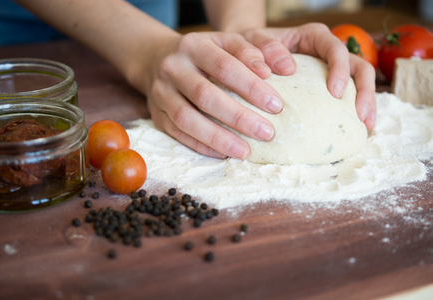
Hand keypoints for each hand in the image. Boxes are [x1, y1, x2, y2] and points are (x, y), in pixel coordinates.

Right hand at [145, 31, 284, 158]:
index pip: (224, 66)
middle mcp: (172, 68)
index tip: (276, 105)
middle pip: (205, 95)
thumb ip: (259, 49)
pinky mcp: (156, 115)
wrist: (158, 59)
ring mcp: (160, 93)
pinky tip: (224, 153)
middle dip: (238, 117)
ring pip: (187, 119)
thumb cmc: (206, 53)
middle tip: (267, 133)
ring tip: (246, 151)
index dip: (251, 86)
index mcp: (194, 45)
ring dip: (218, 138)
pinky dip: (202, 146)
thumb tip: (286, 67)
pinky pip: (178, 134)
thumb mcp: (229, 41)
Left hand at [242, 23, 375, 129]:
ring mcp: (331, 69)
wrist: (248, 54)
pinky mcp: (329, 85)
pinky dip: (355, 110)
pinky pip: (349, 95)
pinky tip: (358, 128)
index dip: (339, 69)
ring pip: (360, 80)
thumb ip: (265, 47)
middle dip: (364, 90)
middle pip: (358, 65)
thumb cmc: (253, 46)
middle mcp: (328, 51)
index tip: (334, 93)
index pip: (335, 48)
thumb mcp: (255, 41)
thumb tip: (287, 68)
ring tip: (366, 125)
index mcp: (314, 37)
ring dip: (367, 102)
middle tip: (360, 114)